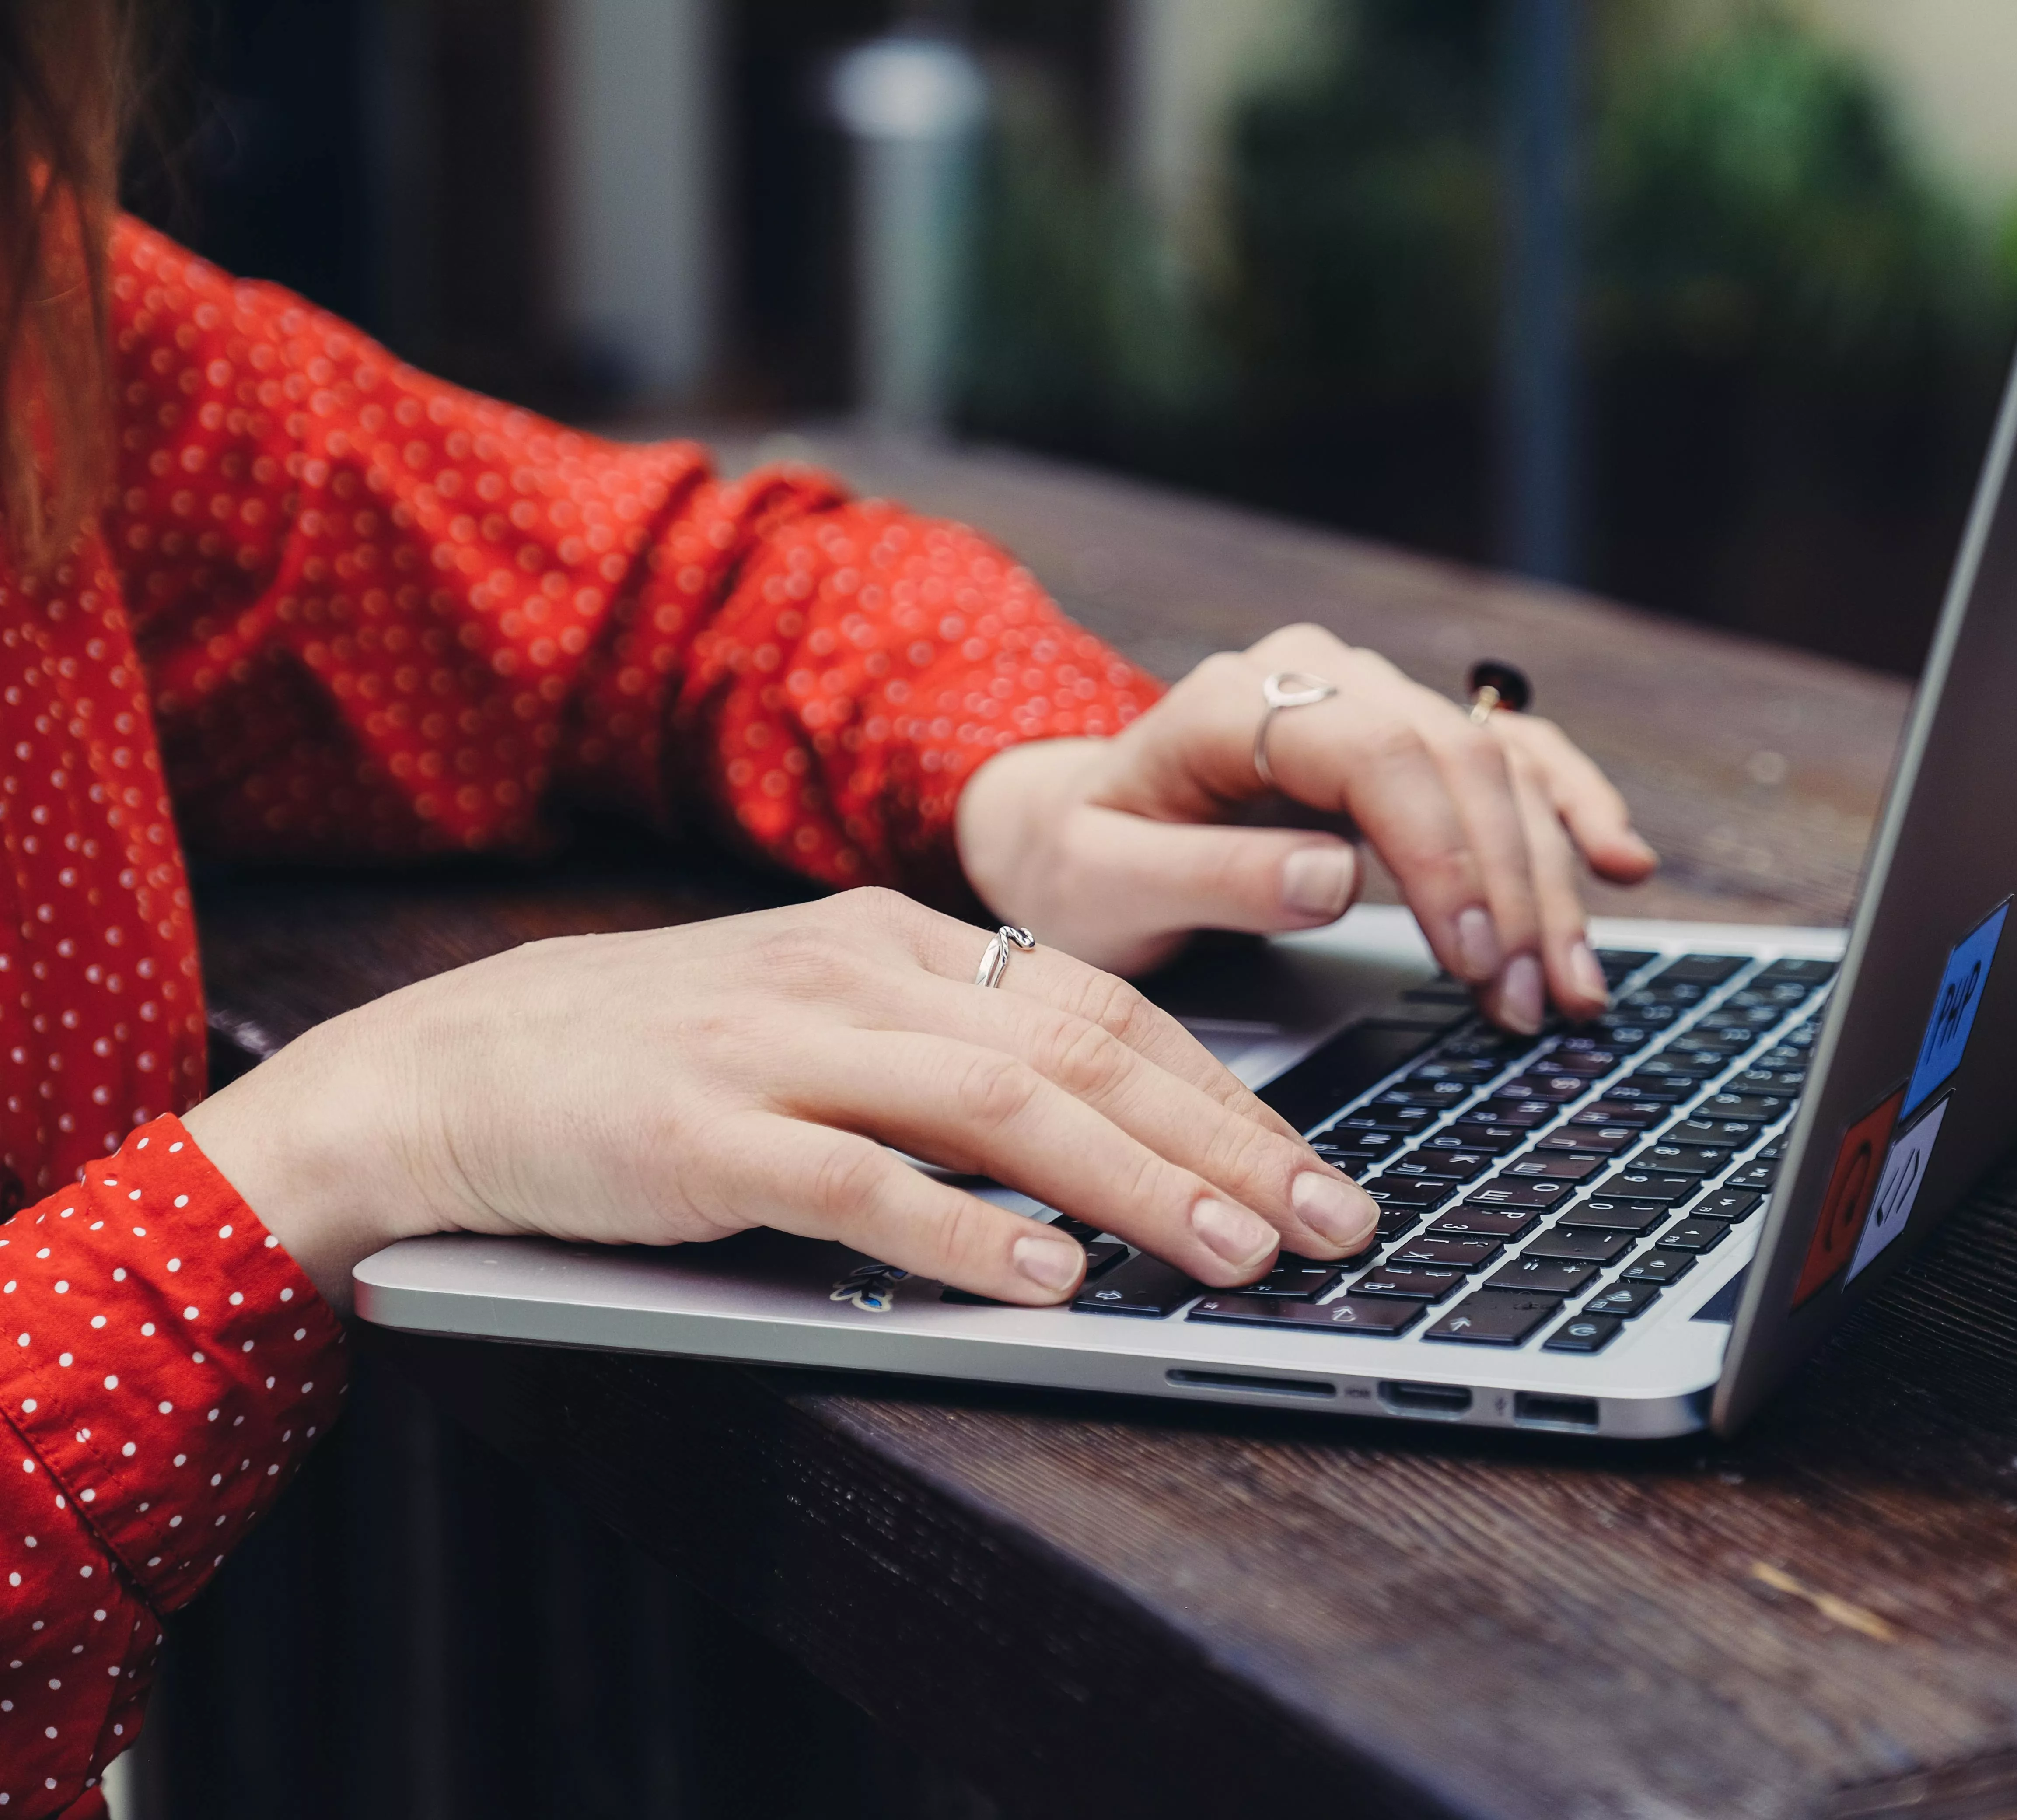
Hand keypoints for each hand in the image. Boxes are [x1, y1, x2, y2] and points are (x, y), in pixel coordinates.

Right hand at [182, 890, 1379, 1307]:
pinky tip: (1044, 1275)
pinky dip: (957, 1231)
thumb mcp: (821, 1019)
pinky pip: (853, 1183)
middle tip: (1326, 1220)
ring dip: (1131, 1183)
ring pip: (995, 1106)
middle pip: (1080, 1052)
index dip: (1224, 1088)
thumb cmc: (655, 1057)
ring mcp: (776, 1052)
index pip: (1102, 1008)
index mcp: (895, 944)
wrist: (446, 1065)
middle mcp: (855, 980)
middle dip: (1222, 1139)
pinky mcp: (702, 1139)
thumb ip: (946, 1057)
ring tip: (1230, 1252)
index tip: (1315, 1163)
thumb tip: (1095, 1137)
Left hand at [955, 624, 1657, 1030]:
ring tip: (1567, 989)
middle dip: (1509, 889)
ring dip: (1548, 879)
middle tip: (1526, 1002)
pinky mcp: (1405, 741)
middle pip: (1455, 763)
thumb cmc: (1080, 861)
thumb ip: (1208, 879)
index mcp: (1236, 700)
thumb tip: (1333, 877)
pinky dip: (1568, 809)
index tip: (1470, 954)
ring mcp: (1370, 701)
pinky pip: (1510, 758)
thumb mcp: (1104, 885)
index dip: (1440, 853)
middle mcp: (1318, 679)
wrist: (1074, 827)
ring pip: (1497, 769)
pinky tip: (1620, 865)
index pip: (1376, 755)